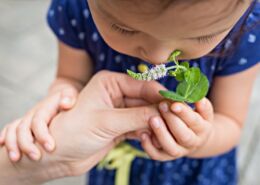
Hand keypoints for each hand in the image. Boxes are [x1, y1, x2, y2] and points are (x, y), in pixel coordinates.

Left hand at [0, 71, 164, 184]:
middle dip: (159, 109)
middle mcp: (115, 94)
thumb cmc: (75, 131)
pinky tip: (154, 136)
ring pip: (143, 113)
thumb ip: (138, 116)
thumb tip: (165, 112)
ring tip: (169, 129)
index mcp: (109, 83)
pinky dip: (147, 131)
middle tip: (177, 118)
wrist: (60, 155)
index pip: (141, 85)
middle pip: (145, 99)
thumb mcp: (107, 121)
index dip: (160, 94)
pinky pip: (139, 125)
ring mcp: (118, 110)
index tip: (177, 103)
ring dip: (154, 121)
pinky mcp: (120, 126)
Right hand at [0, 85, 77, 161]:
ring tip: (16, 159)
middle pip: (23, 128)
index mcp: (44, 109)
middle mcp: (32, 114)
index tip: (51, 148)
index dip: (42, 135)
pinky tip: (1, 146)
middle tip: (36, 158)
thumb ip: (69, 98)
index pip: (39, 122)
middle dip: (27, 144)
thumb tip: (65, 104)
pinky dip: (4, 137)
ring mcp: (26, 119)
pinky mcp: (24, 123)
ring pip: (13, 130)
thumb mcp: (70, 94)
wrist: (60, 96)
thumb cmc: (67, 98)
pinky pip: (10, 129)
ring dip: (12, 145)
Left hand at [140, 98, 213, 160]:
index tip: (174, 104)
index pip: (196, 121)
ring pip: (172, 148)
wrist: (192, 135)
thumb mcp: (196, 106)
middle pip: (184, 136)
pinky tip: (143, 134)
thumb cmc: (190, 114)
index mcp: (203, 127)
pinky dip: (150, 147)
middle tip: (162, 105)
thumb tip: (189, 95)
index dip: (185, 113)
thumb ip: (192, 99)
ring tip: (152, 119)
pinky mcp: (167, 156)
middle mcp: (194, 142)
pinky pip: (158, 155)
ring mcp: (181, 151)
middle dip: (172, 120)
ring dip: (161, 134)